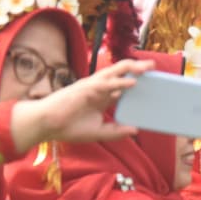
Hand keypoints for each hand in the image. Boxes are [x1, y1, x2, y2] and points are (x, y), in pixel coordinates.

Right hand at [12, 58, 152, 152]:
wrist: (47, 125)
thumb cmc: (69, 127)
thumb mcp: (98, 132)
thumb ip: (116, 131)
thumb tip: (135, 130)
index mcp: (102, 98)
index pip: (123, 87)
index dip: (137, 83)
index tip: (153, 83)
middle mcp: (99, 89)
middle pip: (122, 75)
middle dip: (137, 69)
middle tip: (153, 67)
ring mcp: (93, 87)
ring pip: (115, 72)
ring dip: (132, 68)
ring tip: (148, 67)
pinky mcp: (86, 88)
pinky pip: (106, 83)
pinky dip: (120, 81)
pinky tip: (133, 82)